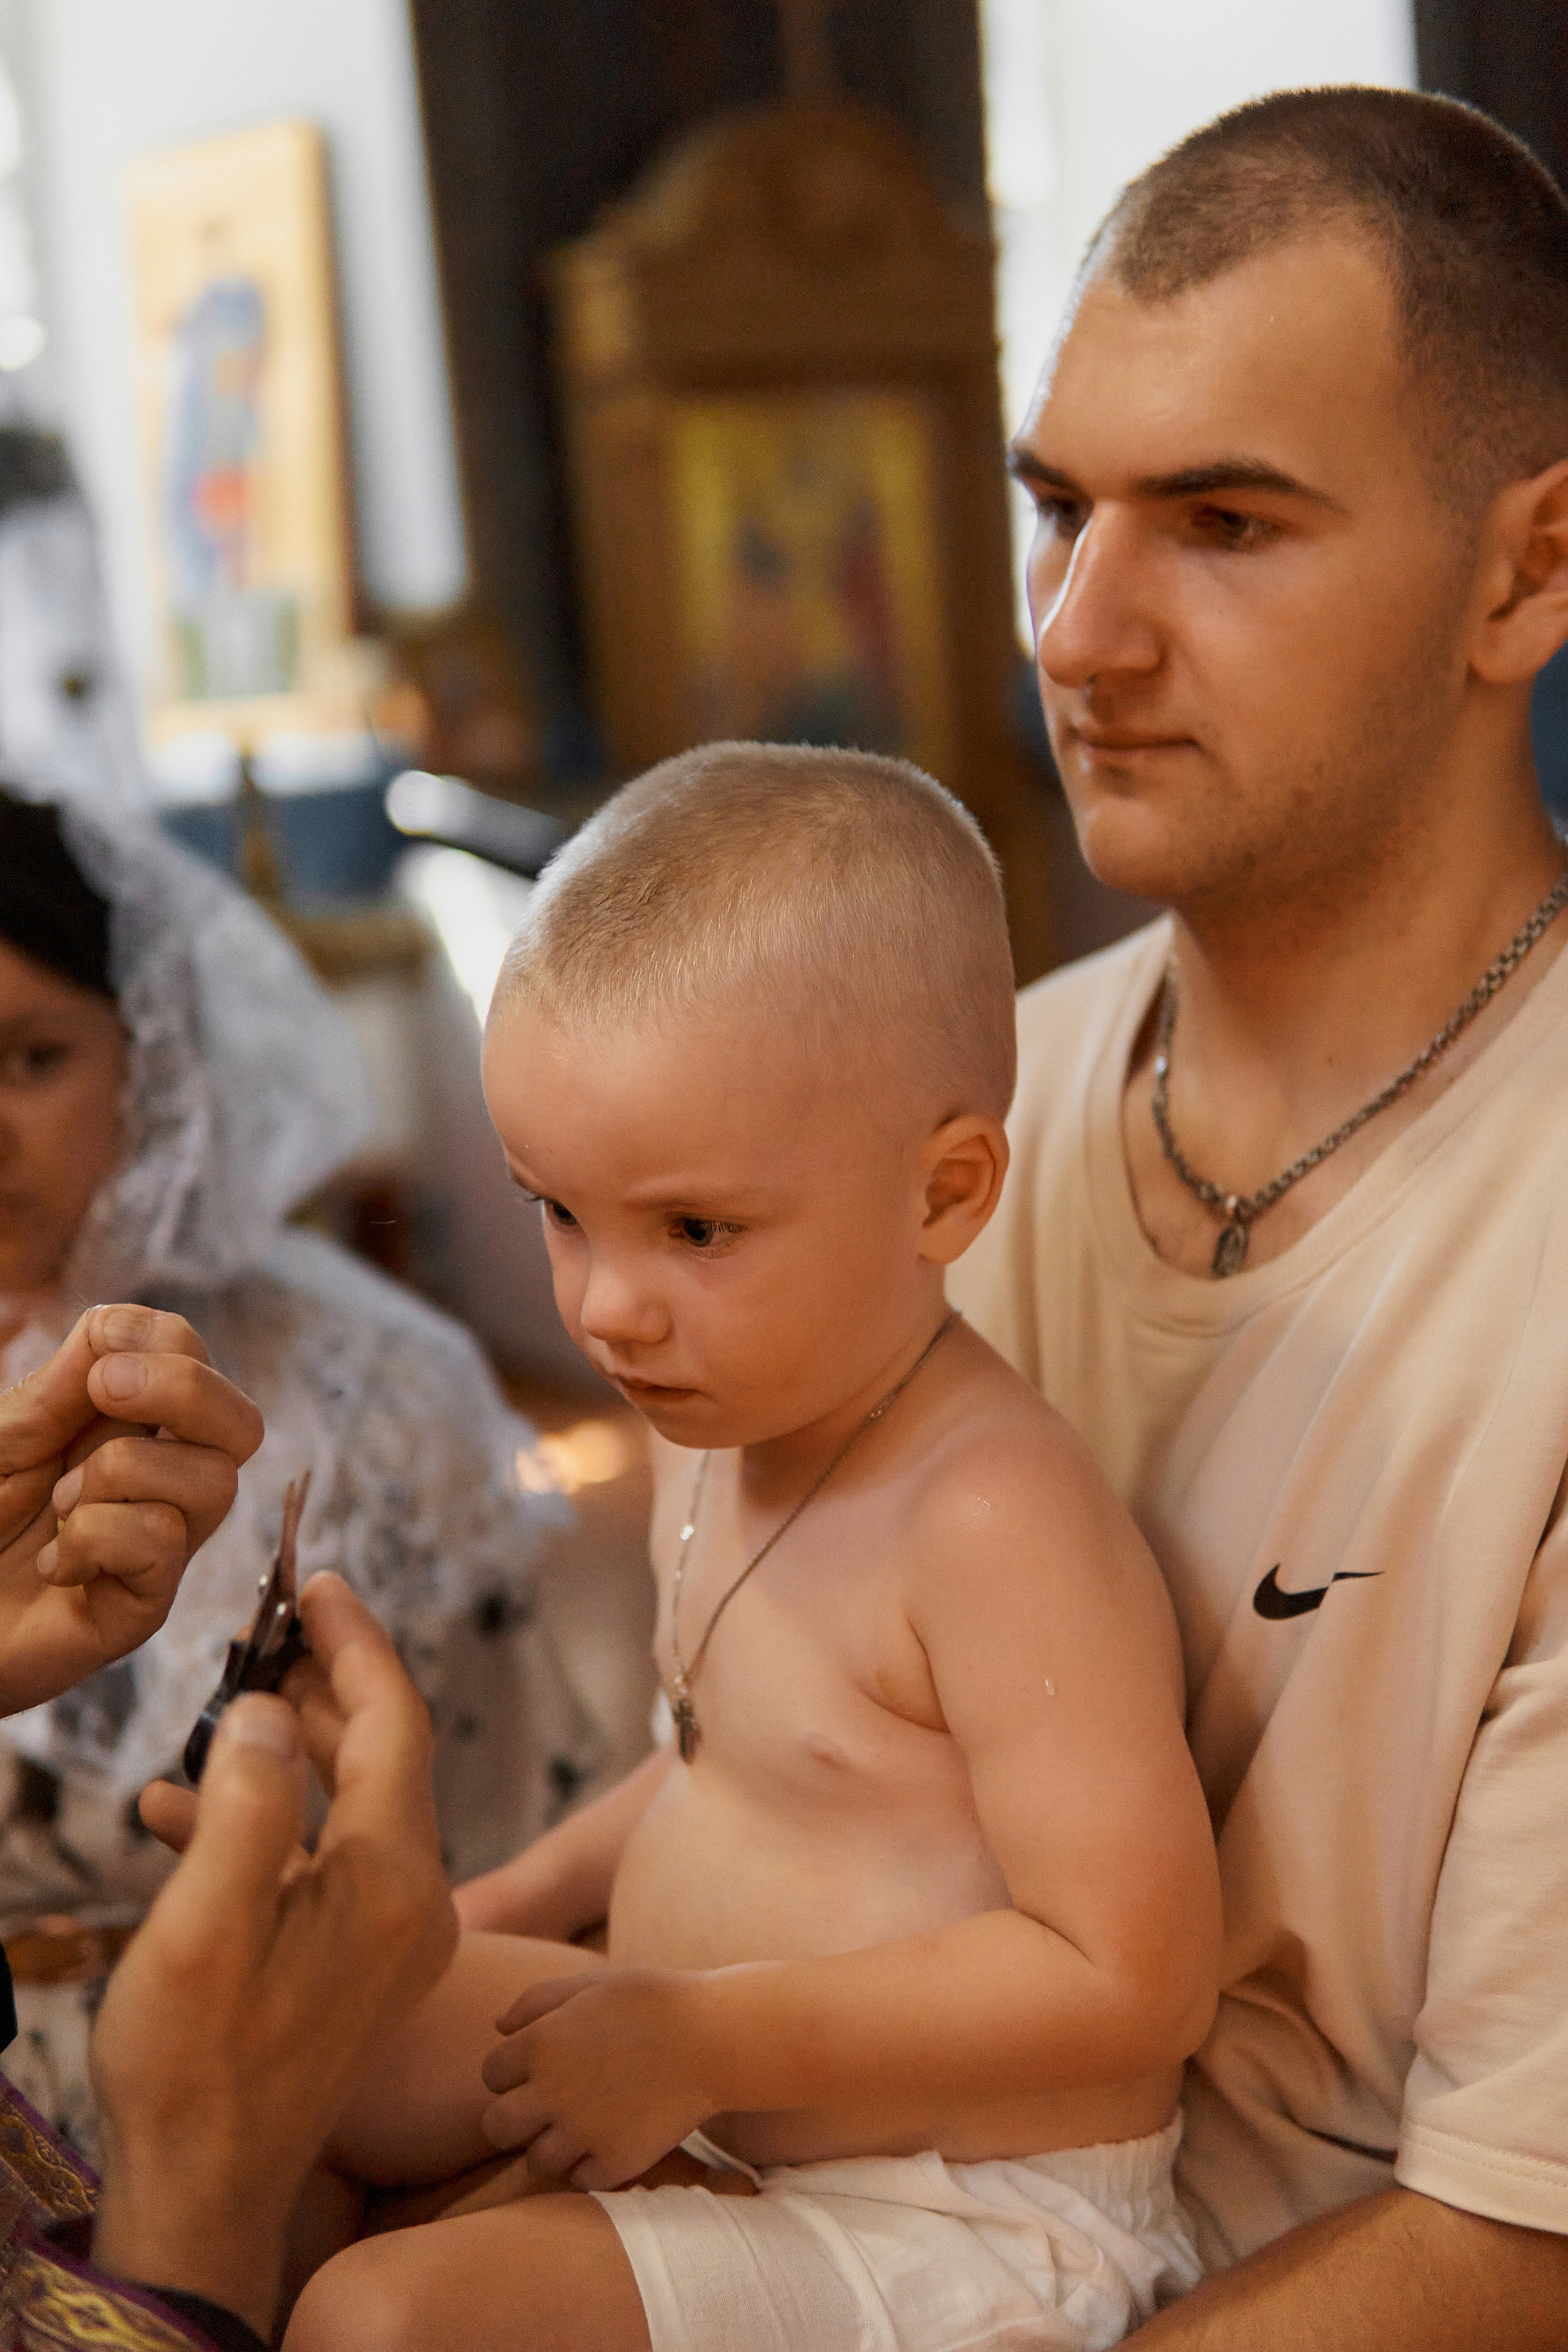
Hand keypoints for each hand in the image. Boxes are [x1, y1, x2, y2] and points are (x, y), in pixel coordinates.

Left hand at [0, 1303, 262, 1710]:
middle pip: (241, 1423)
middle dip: (184, 1388)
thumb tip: (113, 1327)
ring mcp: (162, 1547)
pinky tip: (56, 1564)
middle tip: (104, 1391)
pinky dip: (95, 1538)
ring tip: (60, 1505)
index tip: (98, 1353)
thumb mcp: (1, 1441)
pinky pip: (161, 1542)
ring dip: (119, 1473)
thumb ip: (54, 1390)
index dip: (161, 1339)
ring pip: (213, 1482)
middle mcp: (164, 1483)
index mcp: (131, 1428)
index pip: (194, 1360)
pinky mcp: (146, 1605)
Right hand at [91, 1574, 457, 2336]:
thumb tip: (271, 1710)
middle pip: (380, 1754)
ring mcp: (390, 1937)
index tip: (318, 1580)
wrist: (206, 2190)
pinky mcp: (359, 1965)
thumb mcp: (206, 1924)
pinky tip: (185, 1811)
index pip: (394, 1721)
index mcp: (393, 1879)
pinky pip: (323, 1861)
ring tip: (221, 1710)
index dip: (356, 1642)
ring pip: (348, 1803)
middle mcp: (412, 1900)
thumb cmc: (197, 2066)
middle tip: (263, 1631)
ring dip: (286, 1752)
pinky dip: (269, 1823)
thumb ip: (246, 1804)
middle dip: (320, 1686)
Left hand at [479, 1966, 715, 2188]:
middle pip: (497, 2127)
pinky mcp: (615, 2163)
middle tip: (545, 2107)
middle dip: (514, 2118)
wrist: (713, 2038)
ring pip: (536, 2160)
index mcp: (540, 2044)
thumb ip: (536, 2001)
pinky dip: (589, 2165)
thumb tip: (497, 2028)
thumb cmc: (651, 2002)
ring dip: (551, 2145)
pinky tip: (610, 2138)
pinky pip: (580, 2179)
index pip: (490, 2074)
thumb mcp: (590, 1984)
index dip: (512, 2071)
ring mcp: (582, 2133)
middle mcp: (551, 2093)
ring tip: (581, 2124)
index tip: (538, 2067)